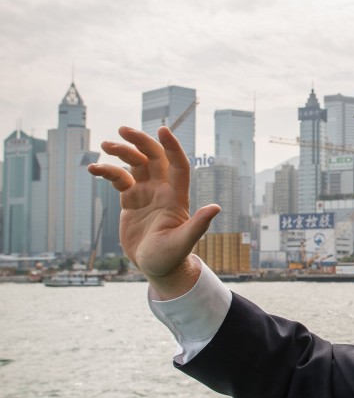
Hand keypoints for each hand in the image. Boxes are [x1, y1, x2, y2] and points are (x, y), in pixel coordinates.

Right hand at [88, 126, 219, 297]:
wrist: (157, 267)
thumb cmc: (172, 257)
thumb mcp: (183, 242)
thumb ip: (198, 225)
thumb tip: (215, 208)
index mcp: (177, 197)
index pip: (178, 165)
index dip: (172, 147)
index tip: (163, 130)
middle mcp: (163, 190)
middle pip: (154, 158)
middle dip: (141, 141)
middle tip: (123, 130)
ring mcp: (146, 193)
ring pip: (135, 164)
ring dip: (123, 152)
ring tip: (106, 145)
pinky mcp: (131, 200)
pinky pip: (119, 179)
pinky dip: (107, 171)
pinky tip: (93, 168)